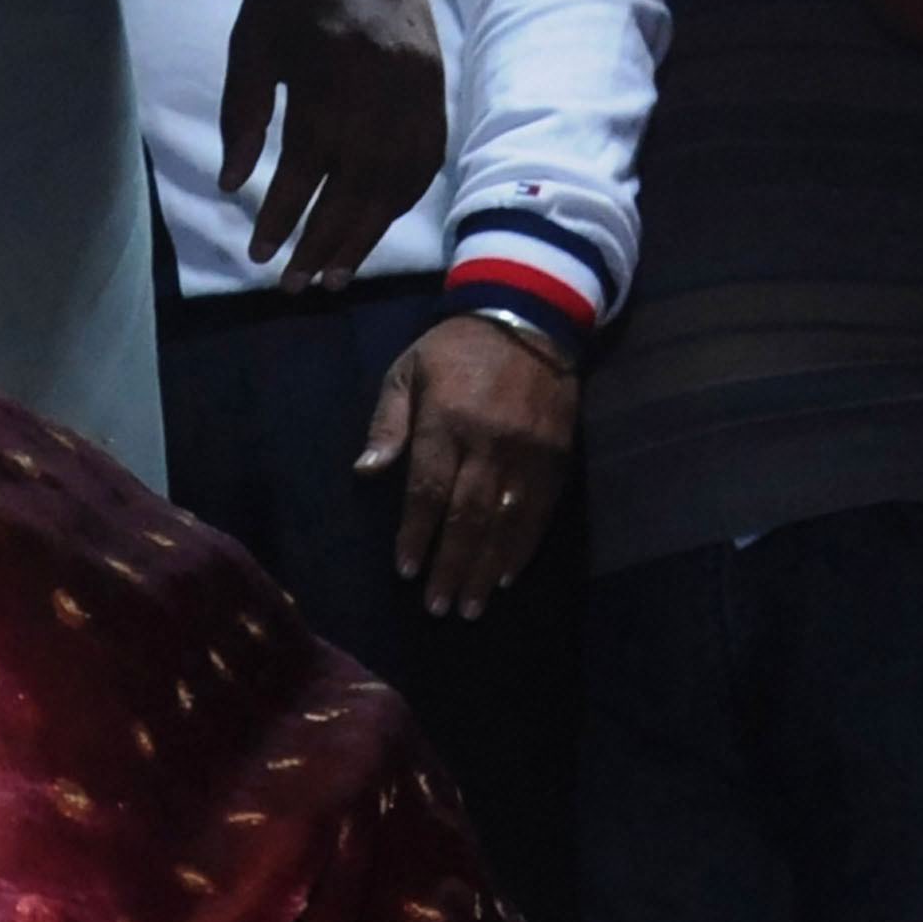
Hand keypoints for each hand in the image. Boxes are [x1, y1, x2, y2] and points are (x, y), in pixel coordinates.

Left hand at [224, 0, 448, 290]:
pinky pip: (425, 157)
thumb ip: (242, 114)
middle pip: (356, 184)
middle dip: (322, 242)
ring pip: (396, 180)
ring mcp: (417, 89)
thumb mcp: (251, 44)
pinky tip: (376, 229)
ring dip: (365, 236)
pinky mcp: (435, 87)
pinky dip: (401, 200)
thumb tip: (232, 184)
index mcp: (332, 73)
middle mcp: (383, 88)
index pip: (308, 165)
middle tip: (294, 286)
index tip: (259, 255)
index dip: (283, 216)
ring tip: (334, 277)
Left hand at [357, 312, 576, 619]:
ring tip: (470, 606)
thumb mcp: (407, 371)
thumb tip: (364, 472)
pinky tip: (506, 575)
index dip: (418, 535)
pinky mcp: (557, 451)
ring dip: (485, 568)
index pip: (429, 490)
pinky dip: (523, 545)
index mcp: (447, 421)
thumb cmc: (455, 349)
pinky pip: (541, 508)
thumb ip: (388, 424)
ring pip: (505, 519)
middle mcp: (490, 439)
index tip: (407, 573)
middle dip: (451, 566)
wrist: (530, 313)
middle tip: (438, 608)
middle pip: (468, 515)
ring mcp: (528, 448)